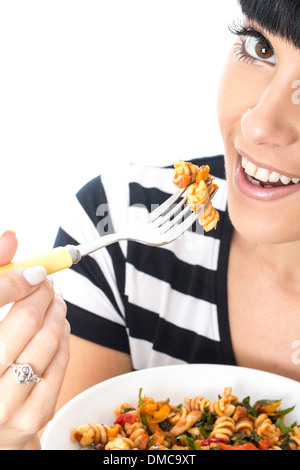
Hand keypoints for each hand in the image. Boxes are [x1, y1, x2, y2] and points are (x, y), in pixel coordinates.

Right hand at [0, 232, 69, 449]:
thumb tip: (11, 237)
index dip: (17, 281)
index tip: (36, 270)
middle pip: (24, 321)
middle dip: (43, 293)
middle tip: (47, 281)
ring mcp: (3, 406)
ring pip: (46, 341)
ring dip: (57, 312)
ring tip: (55, 301)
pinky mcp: (30, 419)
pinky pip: (59, 365)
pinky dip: (64, 339)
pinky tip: (58, 328)